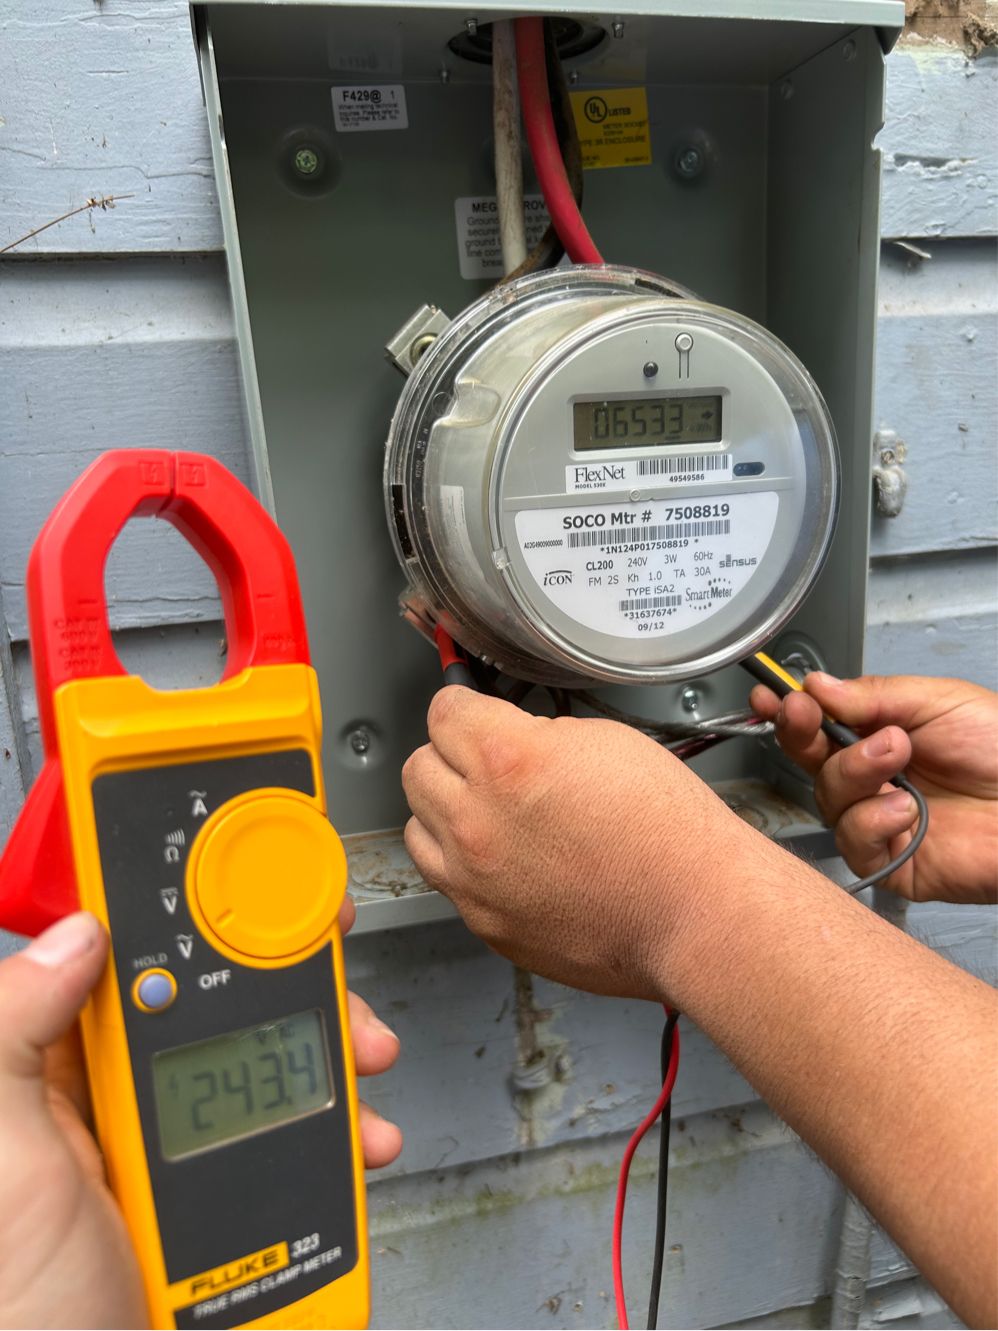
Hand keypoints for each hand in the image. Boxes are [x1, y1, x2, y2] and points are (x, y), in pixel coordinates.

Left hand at [0, 905, 400, 1329]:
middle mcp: (110, 1105)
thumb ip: (14, 1037)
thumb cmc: (20, 1321)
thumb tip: (76, 932)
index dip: (187, 901)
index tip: (249, 862)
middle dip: (284, 971)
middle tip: (330, 954)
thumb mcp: (1, 1171)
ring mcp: (172, 1151)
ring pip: (264, 1060)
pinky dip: (340, 1127)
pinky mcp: (224, 1195)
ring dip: (328, 1047)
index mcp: (52, 1079)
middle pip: (214, 997)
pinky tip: (359, 1134)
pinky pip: (292, 1135)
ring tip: (362, 1057)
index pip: (122, 957)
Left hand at [402, 686, 762, 998]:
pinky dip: (461, 862)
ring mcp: (474, 879)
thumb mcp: (605, 741)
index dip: (464, 704)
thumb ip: (538, 733)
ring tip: (487, 810)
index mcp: (506, 760)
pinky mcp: (484, 923)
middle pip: (418, 765)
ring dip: (445, 810)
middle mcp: (477, 821)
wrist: (695, 912)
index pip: (443, 710)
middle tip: (481, 759)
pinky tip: (501, 856)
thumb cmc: (667, 833)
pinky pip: (444, 878)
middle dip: (448, 755)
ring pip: (418, 824)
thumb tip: (511, 738)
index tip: (473, 711)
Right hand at [750, 673, 997, 902]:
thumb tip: (817, 685)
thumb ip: (874, 695)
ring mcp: (879, 820)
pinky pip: (852, 841)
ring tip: (897, 757)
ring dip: (854, 772)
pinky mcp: (891, 862)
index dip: (790, 710)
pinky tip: (906, 808)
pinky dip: (872, 820)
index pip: (822, 723)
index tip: (768, 694)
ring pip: (828, 797)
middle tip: (806, 715)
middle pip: (811, 760)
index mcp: (882, 735)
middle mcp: (875, 778)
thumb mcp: (939, 701)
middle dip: (801, 733)